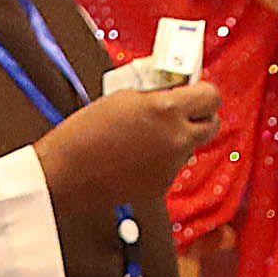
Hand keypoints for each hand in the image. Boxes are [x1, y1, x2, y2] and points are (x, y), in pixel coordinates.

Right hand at [33, 82, 220, 224]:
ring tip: (144, 136)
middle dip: (201, 116)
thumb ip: (156, 94)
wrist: (65, 173)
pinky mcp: (161, 186)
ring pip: (190, 147)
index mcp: (167, 110)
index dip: (204, 92)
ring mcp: (170, 166)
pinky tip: (135, 156)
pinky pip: (171, 167)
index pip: (211, 96)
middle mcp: (176, 140)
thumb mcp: (123, 97)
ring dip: (177, 139)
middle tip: (183, 111)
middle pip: (212, 125)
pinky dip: (160, 161)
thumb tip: (175, 90)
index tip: (196, 90)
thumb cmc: (85, 132)